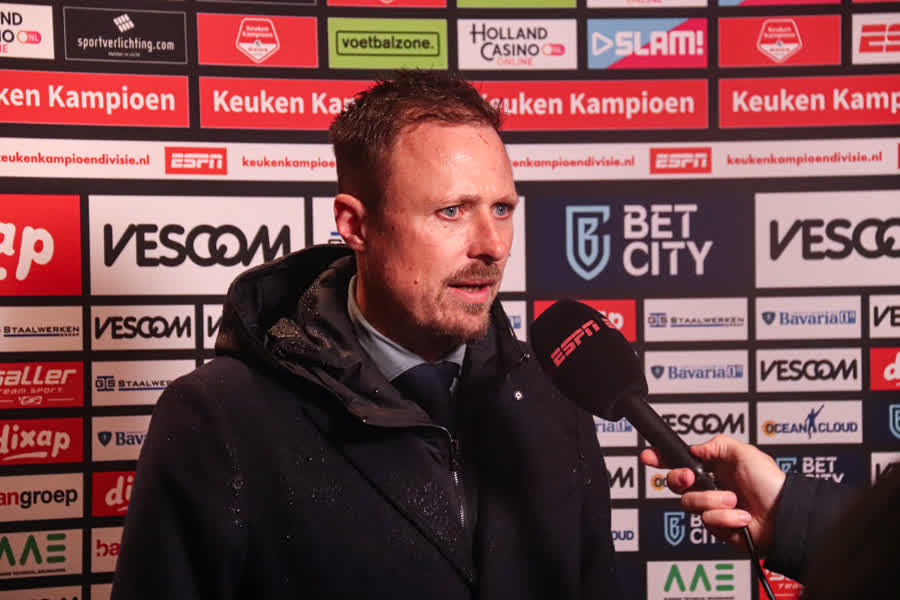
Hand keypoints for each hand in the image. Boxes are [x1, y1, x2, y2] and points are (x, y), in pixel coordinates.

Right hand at [640, 434, 785, 552]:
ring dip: (714, 501)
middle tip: (692, 478)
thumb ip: (717, 445)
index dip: (662, 459)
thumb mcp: (746, 453)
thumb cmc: (772, 485)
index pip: (681, 461)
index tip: (649, 456)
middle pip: (676, 483)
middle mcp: (711, 487)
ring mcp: (713, 508)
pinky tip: (743, 517)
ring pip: (690, 503)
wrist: (785, 517)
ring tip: (735, 501)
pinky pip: (708, 521)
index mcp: (715, 467)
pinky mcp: (717, 527)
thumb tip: (695, 448)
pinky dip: (727, 519)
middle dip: (680, 479)